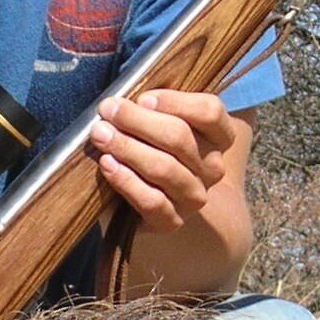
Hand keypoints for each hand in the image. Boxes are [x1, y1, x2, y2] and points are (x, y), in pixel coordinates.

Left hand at [87, 90, 238, 232]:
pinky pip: (152, 201)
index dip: (176, 102)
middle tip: (107, 109)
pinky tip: (107, 164)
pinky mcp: (172, 221)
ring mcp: (194, 196)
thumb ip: (150, 109)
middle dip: (138, 120)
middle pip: (180, 138)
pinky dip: (126, 180)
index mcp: (218, 137)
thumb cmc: (151, 149)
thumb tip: (122, 101)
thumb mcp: (158, 124)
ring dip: (127, 148)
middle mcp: (213, 168)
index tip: (142, 98)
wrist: (150, 202)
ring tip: (100, 134)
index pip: (209, 112)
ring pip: (164, 168)